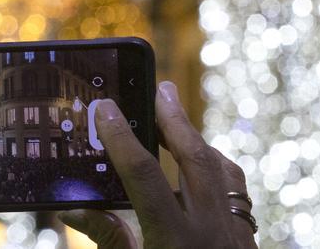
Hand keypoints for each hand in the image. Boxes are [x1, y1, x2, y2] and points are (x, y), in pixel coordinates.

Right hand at [59, 81, 257, 247]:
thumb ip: (107, 241)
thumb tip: (73, 207)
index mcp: (176, 242)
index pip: (145, 176)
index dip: (122, 138)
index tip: (106, 108)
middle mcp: (211, 233)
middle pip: (196, 159)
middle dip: (174, 119)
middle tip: (158, 87)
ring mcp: (234, 236)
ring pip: (222, 172)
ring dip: (196, 138)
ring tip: (175, 113)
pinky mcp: (245, 243)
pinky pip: (235, 192)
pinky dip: (215, 168)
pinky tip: (201, 160)